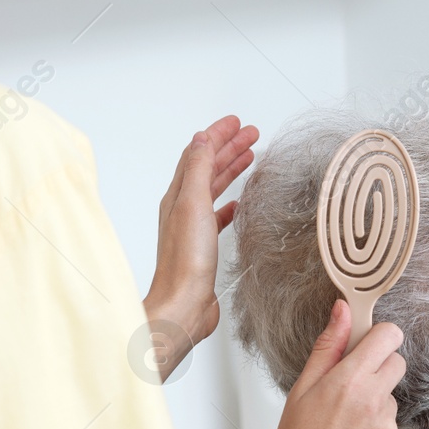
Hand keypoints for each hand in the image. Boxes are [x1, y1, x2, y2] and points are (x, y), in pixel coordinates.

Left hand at [143, 116, 256, 379]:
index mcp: (178, 195)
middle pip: (207, 167)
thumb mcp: (193, 204)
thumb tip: (202, 137)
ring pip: (214, 188)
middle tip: (250, 134)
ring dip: (230, 170)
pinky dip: (230, 203)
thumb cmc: (186, 262)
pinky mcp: (203, 248)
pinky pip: (218, 215)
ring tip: (249, 157)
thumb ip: (199, 168)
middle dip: (228, 147)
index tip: (237, 122)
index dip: (218, 134)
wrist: (183, 306)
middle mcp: (183, 209)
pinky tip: (239, 203)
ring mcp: (193, 228)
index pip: (198, 153)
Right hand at [211, 300, 410, 428]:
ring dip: (376, 408)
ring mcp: (389, 428)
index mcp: (349, 381)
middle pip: (396, 364)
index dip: (380, 338)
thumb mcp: (301, 391)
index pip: (389, 336)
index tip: (369, 346)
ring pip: (392, 401)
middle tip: (350, 394)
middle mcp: (375, 401)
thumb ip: (328, 348)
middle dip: (378, 371)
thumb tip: (342, 312)